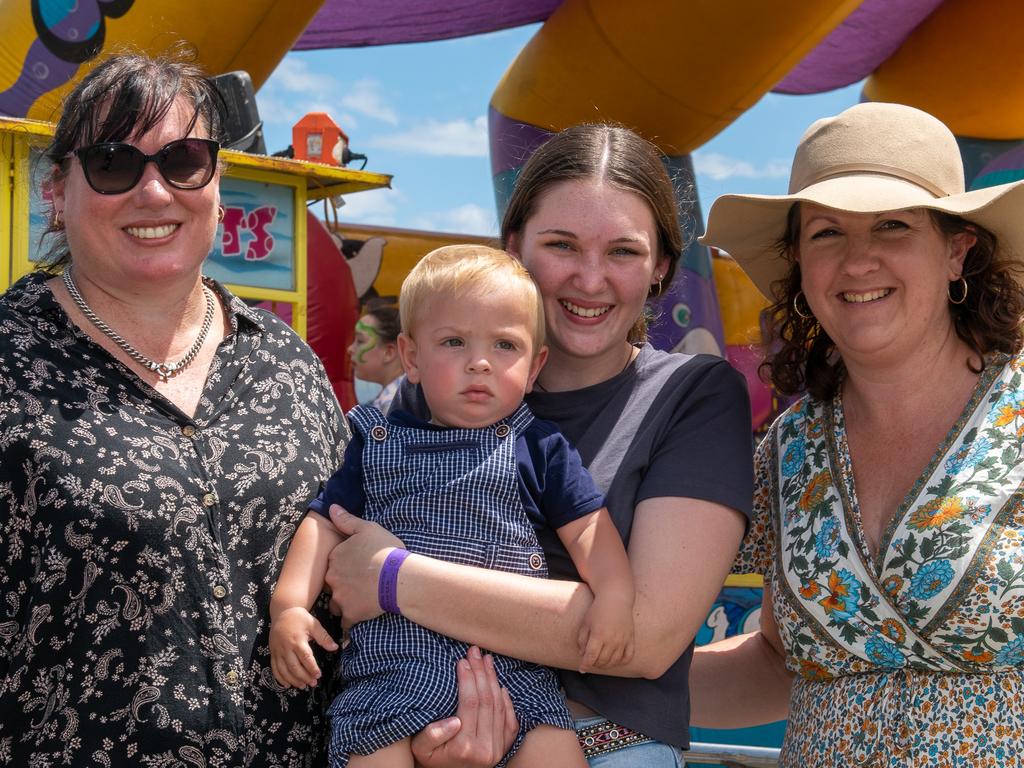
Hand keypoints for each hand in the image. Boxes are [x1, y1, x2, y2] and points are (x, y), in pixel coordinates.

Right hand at [269, 606, 338, 687]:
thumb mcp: (314, 624)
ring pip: (284, 670)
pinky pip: (274, 668)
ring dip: (293, 680)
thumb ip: (324, 637)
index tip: (318, 675)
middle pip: (294, 667)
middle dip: (304, 677)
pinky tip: (287, 685)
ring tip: (303, 686)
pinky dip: (280, 678)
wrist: (282, 612)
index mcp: (297, 640)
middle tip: (313, 683)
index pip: (305, 658)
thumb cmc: (300, 618)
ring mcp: (278, 651)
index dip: (312, 668)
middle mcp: (286, 648)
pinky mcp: (272, 653)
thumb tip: (335, 647)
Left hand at [324, 505, 405, 624]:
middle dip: (343, 585)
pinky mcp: (350, 614)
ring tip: (363, 600)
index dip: (346, 566)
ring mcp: (340, 598)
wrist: (399, 577)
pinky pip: (346, 622)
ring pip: (336, 604)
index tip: (359, 568)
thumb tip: (331, 507)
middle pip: (333, 584)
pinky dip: (351, 622)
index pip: (334, 564)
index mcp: (335, 557)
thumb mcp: (368, 528)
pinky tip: (361, 619)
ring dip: (345, 603)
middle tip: (362, 584)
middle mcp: (332, 578)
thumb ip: (347, 520)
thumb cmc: (386, 550)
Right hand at [411, 646, 517, 767]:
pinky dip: (507, 700)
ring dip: (493, 680)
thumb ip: (433, 734)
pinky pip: (510, 720)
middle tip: (475, 651)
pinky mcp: (504, 748)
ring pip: (499, 706)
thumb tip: (455, 721)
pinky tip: (500, 684)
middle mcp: (485, 749)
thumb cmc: (432, 759)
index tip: (462, 660)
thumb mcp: (421, 749)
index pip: (470, 703)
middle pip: (486, 700)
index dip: (468, 679)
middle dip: (481, 672)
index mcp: (464, 747)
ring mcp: (498, 748)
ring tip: (486, 660)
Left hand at [577, 593, 634, 672]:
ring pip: (614, 661)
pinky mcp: (631, 639)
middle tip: (591, 660)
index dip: (585, 665)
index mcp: (598, 635)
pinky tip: (615, 660)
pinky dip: (621, 662)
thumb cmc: (597, 610)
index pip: (591, 657)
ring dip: (606, 664)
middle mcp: (611, 639)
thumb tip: (582, 654)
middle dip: (594, 664)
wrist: (616, 598)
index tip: (582, 669)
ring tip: (600, 660)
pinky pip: (628, 657)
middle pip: (602, 661)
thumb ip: (582, 639)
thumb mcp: (585, 622)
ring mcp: (623, 640)